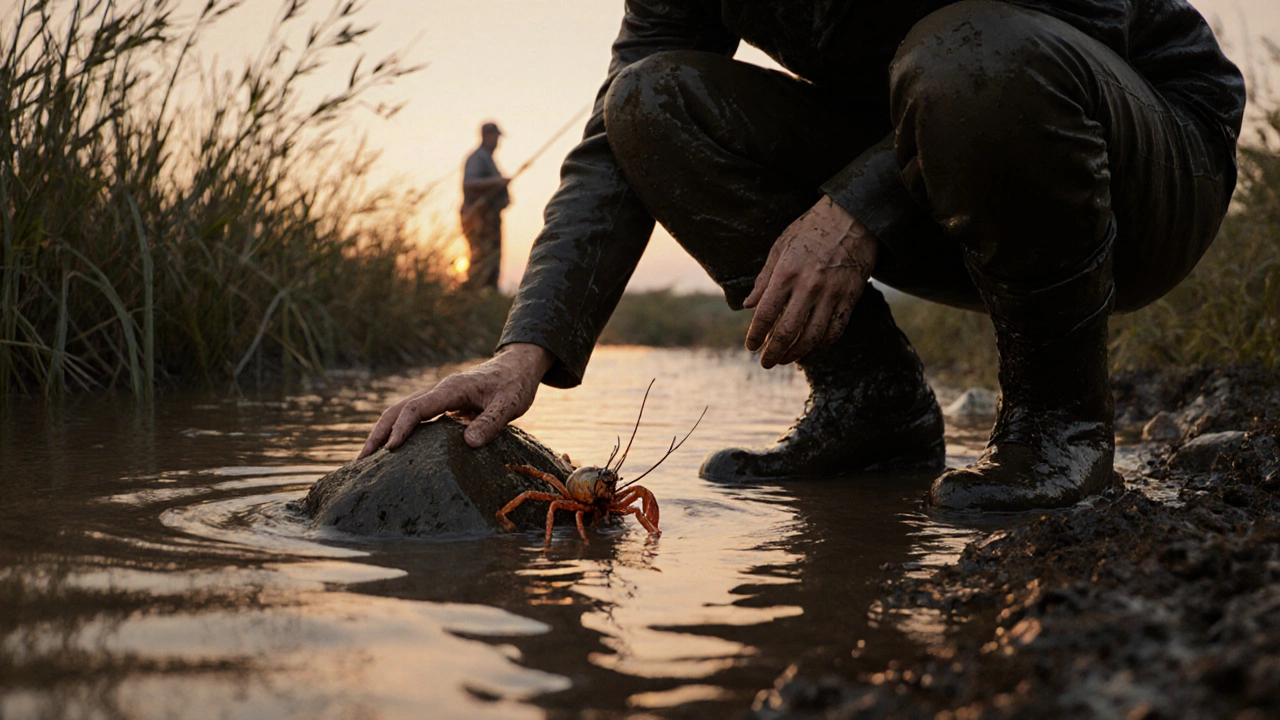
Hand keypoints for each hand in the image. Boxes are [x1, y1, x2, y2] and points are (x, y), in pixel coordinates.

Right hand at [358, 343, 554, 457]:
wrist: (516, 366)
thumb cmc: (514, 384)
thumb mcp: (510, 404)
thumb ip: (492, 422)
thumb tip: (469, 443)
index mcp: (451, 389)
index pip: (417, 408)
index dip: (402, 428)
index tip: (390, 449)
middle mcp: (439, 392)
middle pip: (398, 410)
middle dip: (379, 434)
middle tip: (361, 462)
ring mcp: (438, 398)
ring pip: (401, 413)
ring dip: (382, 434)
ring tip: (365, 462)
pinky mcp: (441, 406)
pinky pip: (413, 419)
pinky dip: (398, 433)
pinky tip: (391, 453)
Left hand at [744, 196, 877, 368]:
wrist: (855, 217)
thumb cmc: (812, 228)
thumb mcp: (782, 245)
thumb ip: (764, 278)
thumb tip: (749, 305)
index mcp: (787, 272)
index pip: (766, 313)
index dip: (756, 334)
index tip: (750, 347)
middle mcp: (809, 286)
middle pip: (787, 330)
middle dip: (773, 351)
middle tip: (765, 363)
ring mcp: (832, 294)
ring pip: (812, 336)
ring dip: (796, 353)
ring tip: (785, 359)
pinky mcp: (850, 298)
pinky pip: (835, 330)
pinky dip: (822, 345)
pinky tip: (811, 349)